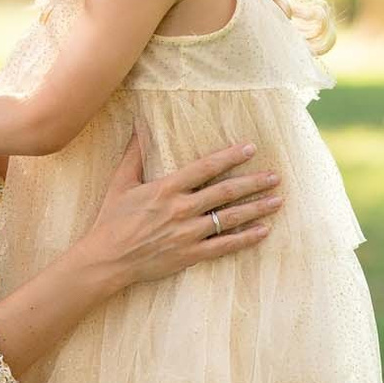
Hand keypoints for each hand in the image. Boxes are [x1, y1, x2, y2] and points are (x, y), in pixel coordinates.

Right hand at [74, 135, 280, 289]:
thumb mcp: (121, 182)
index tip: (250, 148)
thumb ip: (135, 152)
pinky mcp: (190, 255)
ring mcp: (187, 234)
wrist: (106, 259)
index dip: (230, 156)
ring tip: (277, 200)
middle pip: (225, 192)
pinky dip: (245, 238)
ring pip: (230, 218)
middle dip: (253, 183)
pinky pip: (224, 246)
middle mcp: (181, 209)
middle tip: (275, 176)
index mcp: (166, 188)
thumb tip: (139, 123)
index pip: (205, 168)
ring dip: (256, 208)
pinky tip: (263, 231)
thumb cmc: (112, 219)